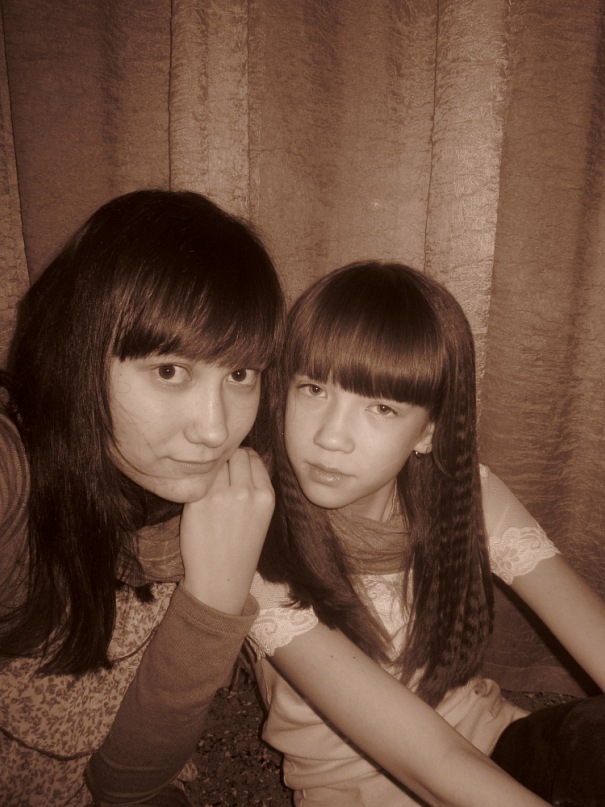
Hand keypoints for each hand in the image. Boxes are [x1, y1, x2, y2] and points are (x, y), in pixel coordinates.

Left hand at [180, 448, 274, 614]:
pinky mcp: (199, 502)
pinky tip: (199, 496)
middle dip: (227, 461)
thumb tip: (239, 457)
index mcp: (266, 496)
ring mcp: (222, 496)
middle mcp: (247, 492)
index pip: (253, 457)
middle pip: (235, 454)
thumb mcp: (262, 514)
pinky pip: (199, 478)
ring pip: (216, 463)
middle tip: (220, 478)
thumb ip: (255, 486)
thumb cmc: (240, 546)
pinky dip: (197, 482)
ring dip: (212, 471)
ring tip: (210, 488)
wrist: (221, 577)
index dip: (242, 461)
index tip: (234, 472)